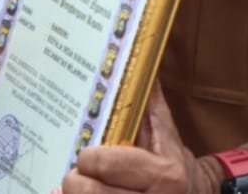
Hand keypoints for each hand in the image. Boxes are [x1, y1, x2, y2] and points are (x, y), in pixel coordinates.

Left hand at [59, 86, 214, 193]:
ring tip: (69, 189)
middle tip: (76, 175)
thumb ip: (151, 105)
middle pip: (86, 192)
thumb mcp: (169, 138)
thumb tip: (143, 66)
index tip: (85, 155)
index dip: (87, 158)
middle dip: (74, 181)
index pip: (105, 164)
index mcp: (163, 175)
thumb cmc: (178, 169)